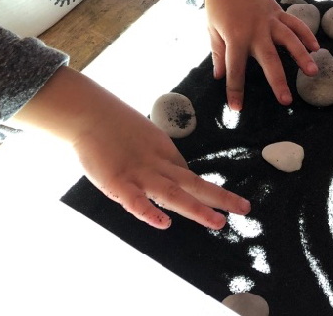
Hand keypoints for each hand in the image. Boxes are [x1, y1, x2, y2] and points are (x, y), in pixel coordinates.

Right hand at [9, 66, 249, 229]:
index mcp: (163, 155)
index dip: (210, 192)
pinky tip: (164, 222)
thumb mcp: (142, 142)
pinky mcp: (116, 181)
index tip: (230, 204)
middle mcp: (157, 165)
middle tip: (245, 209)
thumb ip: (155, 157)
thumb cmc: (112, 127)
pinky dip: (149, 212)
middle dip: (219, 197)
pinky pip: (135, 200)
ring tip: (219, 221)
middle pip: (192, 183)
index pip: (189, 178)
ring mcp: (138, 173)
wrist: (87, 111)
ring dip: (197, 208)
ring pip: (172, 193)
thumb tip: (172, 172)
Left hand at [205, 0, 318, 110]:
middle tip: (286, 100)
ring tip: (312, 72)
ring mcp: (270, 21)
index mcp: (235, 37)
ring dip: (301, 56)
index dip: (235, 90)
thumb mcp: (212, 29)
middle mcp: (255, 31)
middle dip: (278, 81)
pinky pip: (295, 24)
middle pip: (269, 60)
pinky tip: (316, 48)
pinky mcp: (278, 12)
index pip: (235, 69)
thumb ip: (218, 53)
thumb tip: (219, 76)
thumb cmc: (218, 5)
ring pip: (289, 40)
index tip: (237, 108)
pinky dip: (306, 35)